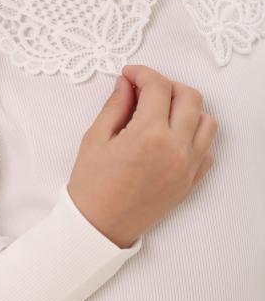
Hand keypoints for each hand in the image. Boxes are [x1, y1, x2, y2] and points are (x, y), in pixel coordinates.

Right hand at [67, 64, 217, 247]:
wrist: (98, 226)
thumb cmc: (92, 186)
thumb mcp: (95, 138)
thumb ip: (115, 106)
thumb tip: (127, 84)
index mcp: (149, 135)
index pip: (158, 87)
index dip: (142, 73)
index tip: (130, 75)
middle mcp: (176, 149)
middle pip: (190, 97)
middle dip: (167, 86)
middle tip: (145, 91)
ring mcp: (188, 167)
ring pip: (206, 120)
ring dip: (187, 109)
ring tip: (162, 114)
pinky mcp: (191, 182)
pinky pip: (208, 148)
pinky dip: (195, 136)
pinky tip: (172, 138)